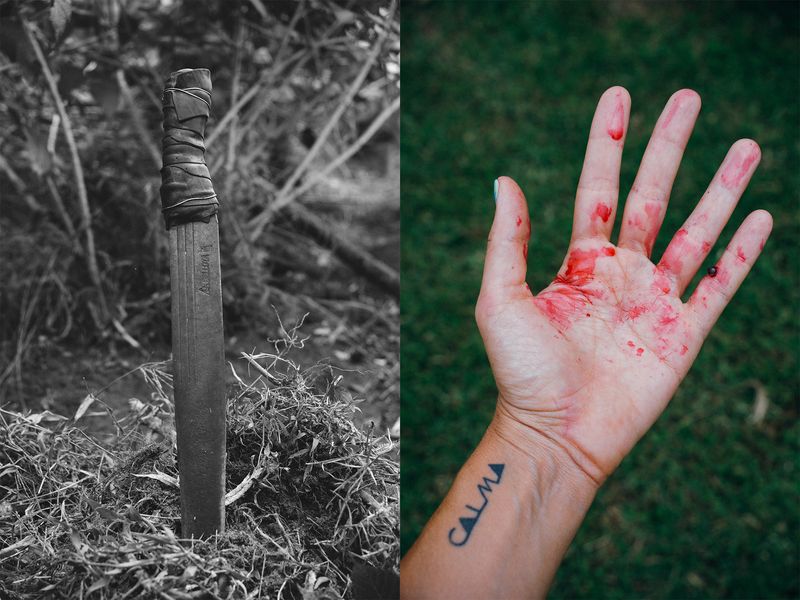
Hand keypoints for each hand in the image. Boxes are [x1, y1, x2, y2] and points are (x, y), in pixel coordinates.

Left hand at [476, 87, 771, 485]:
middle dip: (669, 147)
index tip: (619, 96)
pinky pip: (719, 285)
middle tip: (689, 99)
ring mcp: (655, 300)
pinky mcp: (683, 334)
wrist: (555, 434)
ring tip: (746, 146)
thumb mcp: (501, 301)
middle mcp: (620, 273)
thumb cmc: (520, 373)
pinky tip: (760, 216)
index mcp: (578, 261)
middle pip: (652, 195)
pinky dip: (742, 253)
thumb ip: (507, 242)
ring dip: (720, 190)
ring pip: (695, 231)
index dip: (608, 141)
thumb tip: (503, 179)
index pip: (597, 187)